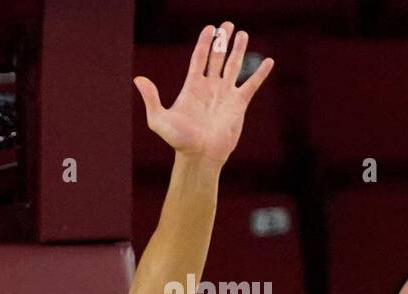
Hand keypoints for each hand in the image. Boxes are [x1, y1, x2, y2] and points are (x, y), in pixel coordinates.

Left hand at [134, 23, 273, 164]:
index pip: (199, 59)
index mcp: (192, 87)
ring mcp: (224, 94)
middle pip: (217, 58)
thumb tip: (138, 79)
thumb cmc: (178, 140)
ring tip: (242, 34)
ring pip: (234, 66)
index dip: (204, 43)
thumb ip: (151, 98)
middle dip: (222, 41)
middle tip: (227, 24)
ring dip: (239, 50)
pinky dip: (260, 73)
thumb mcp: (159, 119)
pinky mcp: (238, 104)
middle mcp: (209, 88)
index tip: (209, 28)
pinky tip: (269, 61)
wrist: (200, 156)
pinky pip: (251, 85)